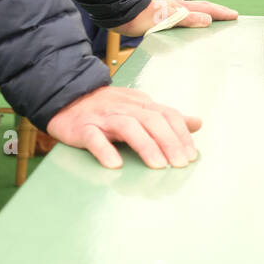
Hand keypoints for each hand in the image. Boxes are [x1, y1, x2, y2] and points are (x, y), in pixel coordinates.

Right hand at [46, 84, 200, 168]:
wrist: (67, 98)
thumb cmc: (107, 108)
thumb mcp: (140, 108)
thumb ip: (167, 117)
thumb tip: (197, 123)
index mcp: (140, 104)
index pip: (167, 114)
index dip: (181, 134)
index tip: (191, 156)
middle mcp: (124, 108)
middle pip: (151, 121)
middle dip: (169, 142)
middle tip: (179, 164)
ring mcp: (103, 117)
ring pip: (127, 127)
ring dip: (145, 146)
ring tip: (157, 166)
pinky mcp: (83, 128)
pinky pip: (94, 138)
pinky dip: (105, 150)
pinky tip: (115, 164)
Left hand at [114, 0, 237, 36]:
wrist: (121, 14)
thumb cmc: (142, 18)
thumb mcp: (166, 19)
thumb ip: (186, 19)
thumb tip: (208, 19)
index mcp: (181, 8)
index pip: (206, 9)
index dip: (221, 13)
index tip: (235, 16)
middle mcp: (178, 8)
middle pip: (202, 9)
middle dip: (217, 12)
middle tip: (231, 17)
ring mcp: (170, 12)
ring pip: (193, 13)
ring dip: (206, 16)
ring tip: (215, 23)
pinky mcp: (162, 18)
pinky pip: (184, 19)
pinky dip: (193, 21)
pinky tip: (190, 29)